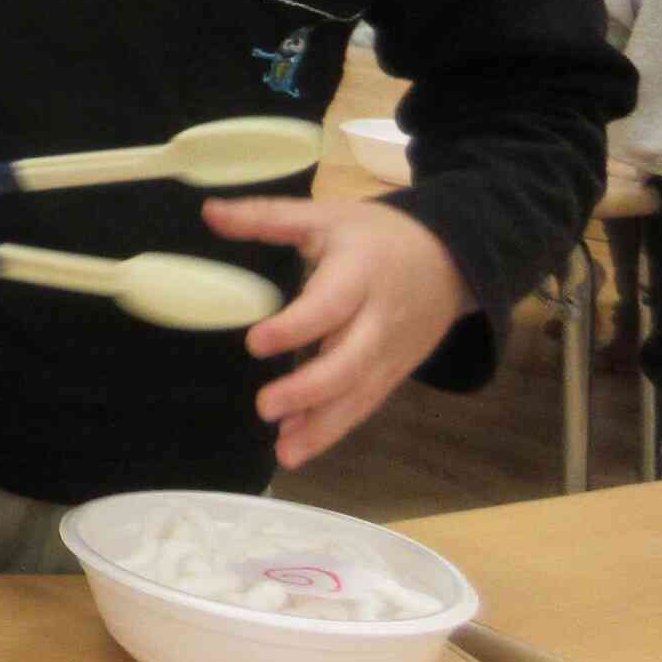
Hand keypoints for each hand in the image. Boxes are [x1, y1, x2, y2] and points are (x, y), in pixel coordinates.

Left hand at [206, 197, 471, 467]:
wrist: (453, 258)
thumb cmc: (377, 235)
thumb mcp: (326, 215)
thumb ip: (267, 217)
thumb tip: (209, 211)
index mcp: (360, 273)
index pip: (330, 306)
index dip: (295, 326)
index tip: (254, 343)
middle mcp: (379, 319)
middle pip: (350, 362)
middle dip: (310, 390)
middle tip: (265, 407)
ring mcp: (390, 352)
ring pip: (360, 395)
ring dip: (322, 426)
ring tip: (284, 450)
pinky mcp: (393, 373)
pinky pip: (365, 405)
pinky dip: (334, 428)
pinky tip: (299, 445)